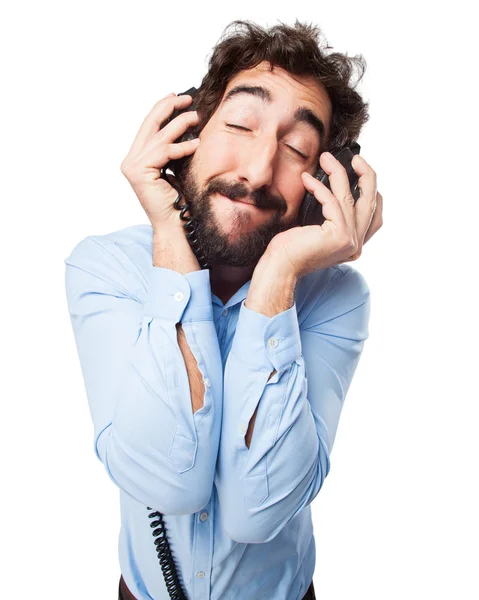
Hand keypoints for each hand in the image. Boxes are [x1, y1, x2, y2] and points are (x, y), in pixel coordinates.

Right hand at [120, 93, 199, 232]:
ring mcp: (132, 167)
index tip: (178, 96)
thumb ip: (173, 149)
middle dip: (168, 107)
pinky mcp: (139, 173)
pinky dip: (181, 148)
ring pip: (158, 137)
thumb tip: (186, 123)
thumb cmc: (179, 201)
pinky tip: (196, 145)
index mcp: (137, 158)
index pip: (148, 126)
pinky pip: (164, 152)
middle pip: (149, 124)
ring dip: (179, 124)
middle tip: (188, 97)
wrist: (176, 226)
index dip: (162, 108)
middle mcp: (131, 161)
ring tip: (196, 117)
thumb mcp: (176, 167)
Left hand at [261, 151, 382, 277]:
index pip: (375, 216)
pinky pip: (331, 202)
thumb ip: (331, 216)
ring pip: (349, 197)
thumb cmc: (291, 249)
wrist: (279, 268)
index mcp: (354, 246)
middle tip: (355, 158)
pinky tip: (306, 178)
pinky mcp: (339, 235)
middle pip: (372, 202)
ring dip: (337, 173)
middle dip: (367, 175)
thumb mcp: (317, 229)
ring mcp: (350, 241)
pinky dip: (319, 187)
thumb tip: (335, 185)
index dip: (372, 192)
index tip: (359, 172)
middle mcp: (356, 245)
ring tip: (326, 158)